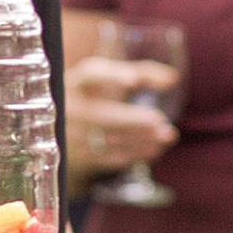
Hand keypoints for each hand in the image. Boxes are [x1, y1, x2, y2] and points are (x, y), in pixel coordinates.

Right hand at [65, 56, 177, 183]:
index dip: (111, 77)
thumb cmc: (93, 97)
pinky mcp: (79, 158)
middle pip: (103, 116)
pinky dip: (135, 154)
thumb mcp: (109, 81)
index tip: (134, 81)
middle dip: (134, 120)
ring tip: (167, 135)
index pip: (90, 75)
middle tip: (161, 120)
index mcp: (76, 83)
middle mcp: (70, 109)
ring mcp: (72, 136)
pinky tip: (154, 148)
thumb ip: (142, 74)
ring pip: (110, 140)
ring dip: (141, 139)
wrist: (59, 131)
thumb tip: (174, 78)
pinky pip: (110, 158)